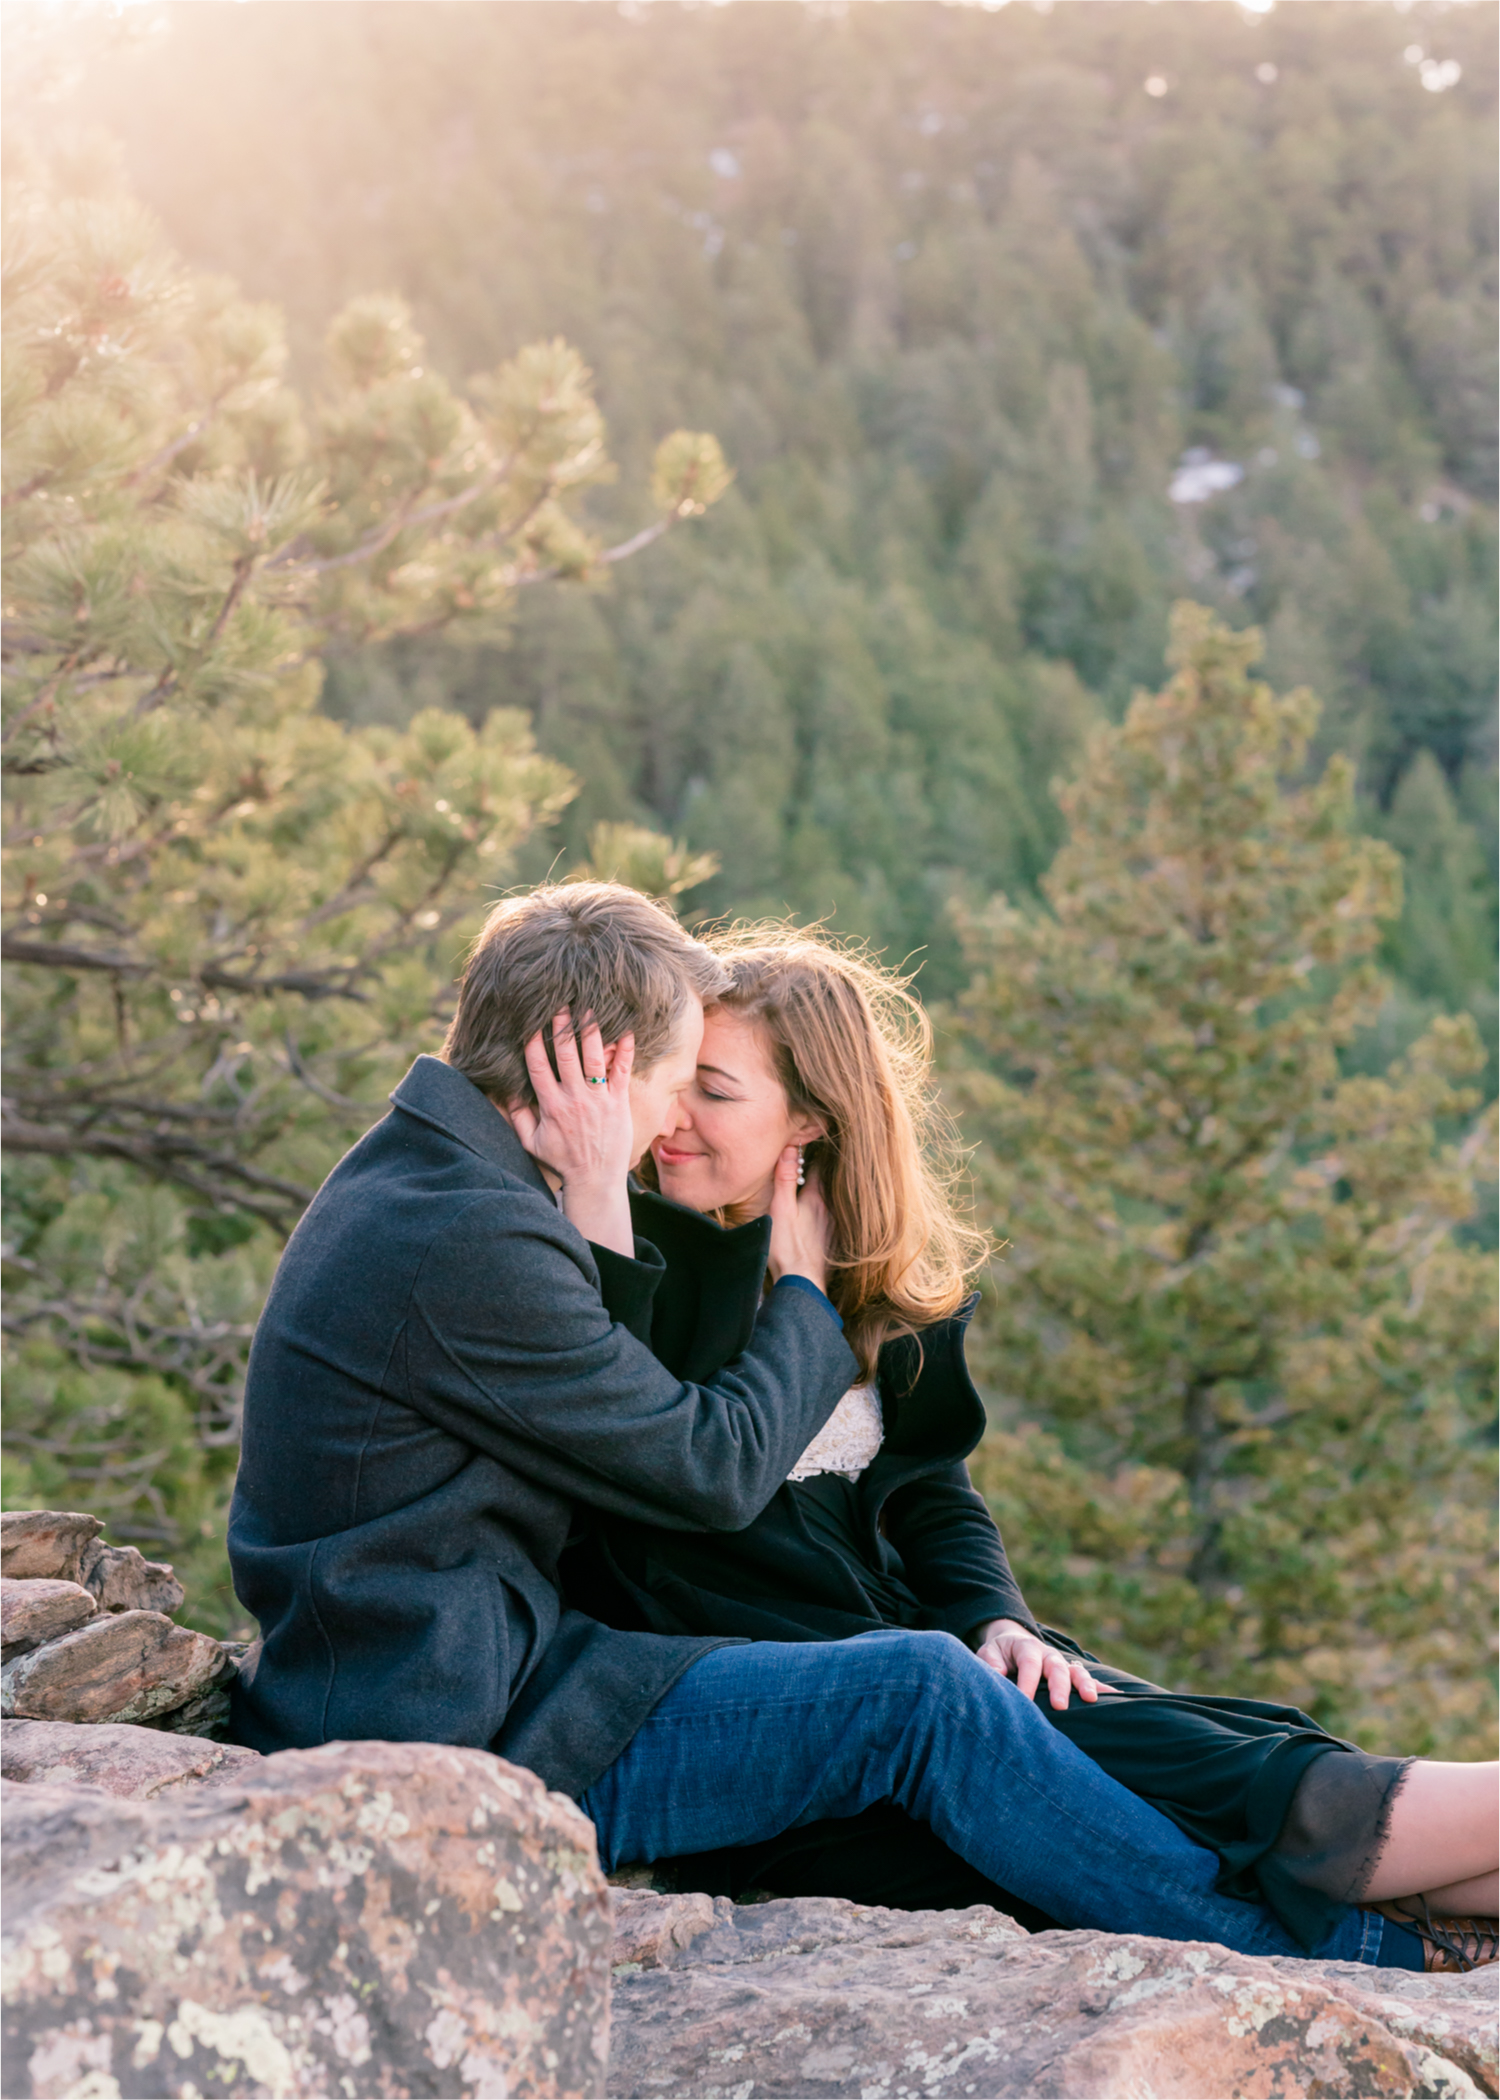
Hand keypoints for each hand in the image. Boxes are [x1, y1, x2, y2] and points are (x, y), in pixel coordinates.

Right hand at [508, 1010, 634, 1256]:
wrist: (595, 1179)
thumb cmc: (562, 1161)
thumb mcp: (531, 1142)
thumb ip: (516, 1116)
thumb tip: (501, 1093)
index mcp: (551, 1105)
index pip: (538, 1066)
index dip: (534, 1042)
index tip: (531, 1022)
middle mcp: (574, 1098)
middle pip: (566, 1055)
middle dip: (562, 1027)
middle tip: (561, 1003)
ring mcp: (598, 1099)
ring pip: (594, 1058)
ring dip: (591, 1031)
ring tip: (590, 1008)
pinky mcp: (619, 1102)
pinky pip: (622, 1072)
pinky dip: (625, 1051)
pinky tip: (627, 1031)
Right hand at [766, 1143, 830, 1295]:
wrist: (802, 1282)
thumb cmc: (787, 1247)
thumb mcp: (780, 1209)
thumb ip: (784, 1179)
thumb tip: (790, 1149)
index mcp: (816, 1198)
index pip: (816, 1167)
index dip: (810, 1155)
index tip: (806, 1144)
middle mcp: (829, 1209)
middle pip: (825, 1183)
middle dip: (817, 1172)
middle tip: (810, 1160)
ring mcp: (833, 1226)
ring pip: (830, 1201)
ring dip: (824, 1192)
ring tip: (815, 1184)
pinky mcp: (832, 1241)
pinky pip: (832, 1218)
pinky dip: (827, 1210)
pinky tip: (820, 1215)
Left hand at [974, 1619, 1114, 1710]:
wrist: (1012, 1643)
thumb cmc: (999, 1653)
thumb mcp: (988, 1652)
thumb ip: (991, 1662)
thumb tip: (997, 1675)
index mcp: (1026, 1647)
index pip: (1029, 1663)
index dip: (1027, 1682)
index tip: (1025, 1702)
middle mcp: (1047, 1654)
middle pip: (1056, 1667)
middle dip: (1060, 1686)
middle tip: (1060, 1706)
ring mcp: (1062, 1663)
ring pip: (1076, 1671)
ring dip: (1085, 1684)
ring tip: (1091, 1700)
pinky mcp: (1071, 1674)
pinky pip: (1089, 1679)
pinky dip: (1102, 1688)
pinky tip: (1116, 1698)